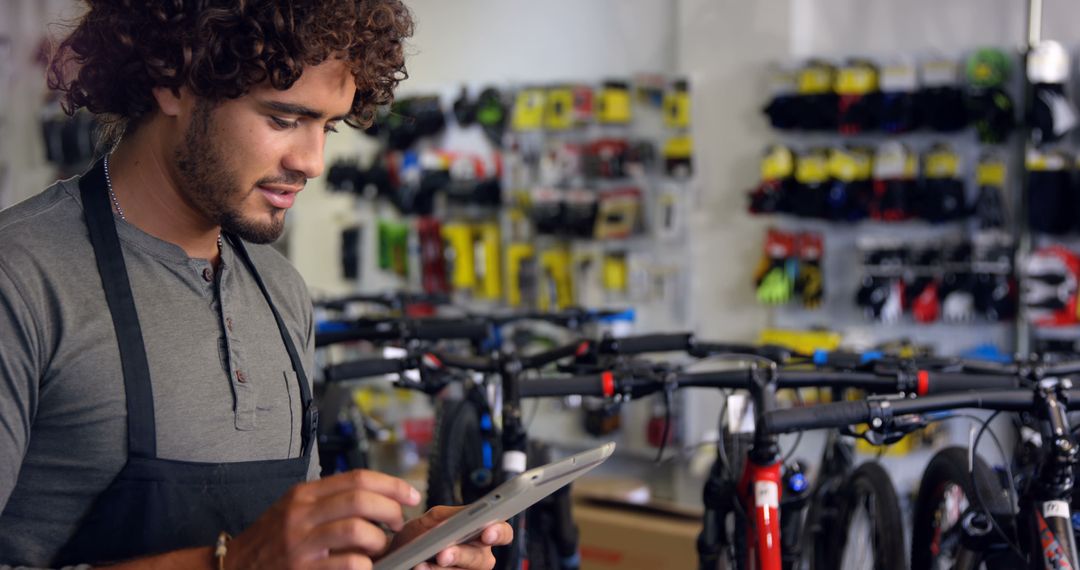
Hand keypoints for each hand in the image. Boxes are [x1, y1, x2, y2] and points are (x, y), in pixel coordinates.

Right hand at [226, 469, 422, 568]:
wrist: (235, 567)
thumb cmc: (272, 540)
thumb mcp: (295, 509)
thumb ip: (330, 500)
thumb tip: (378, 498)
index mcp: (304, 494)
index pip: (357, 478)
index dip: (391, 484)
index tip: (410, 495)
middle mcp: (301, 514)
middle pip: (360, 500)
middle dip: (390, 510)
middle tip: (399, 523)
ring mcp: (300, 542)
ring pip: (356, 529)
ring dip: (379, 539)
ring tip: (381, 547)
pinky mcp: (302, 569)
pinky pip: (347, 562)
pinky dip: (364, 563)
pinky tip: (366, 565)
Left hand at [383, 506, 512, 569]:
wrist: (400, 554)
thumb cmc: (421, 535)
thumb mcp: (433, 519)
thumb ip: (449, 517)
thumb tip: (459, 520)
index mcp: (482, 534)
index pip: (503, 533)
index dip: (499, 532)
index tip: (487, 532)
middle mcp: (480, 557)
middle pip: (481, 560)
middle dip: (461, 556)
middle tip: (444, 554)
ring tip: (421, 565)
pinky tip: (420, 568)